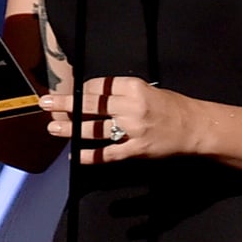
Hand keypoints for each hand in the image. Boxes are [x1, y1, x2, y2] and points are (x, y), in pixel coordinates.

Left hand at [41, 77, 197, 163]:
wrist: (195, 127)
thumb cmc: (171, 107)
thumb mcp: (147, 90)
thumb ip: (121, 94)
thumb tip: (91, 98)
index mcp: (134, 87)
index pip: (98, 86)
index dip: (81, 90)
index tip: (72, 93)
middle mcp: (131, 106)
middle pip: (91, 104)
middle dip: (65, 103)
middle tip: (46, 102)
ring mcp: (133, 130)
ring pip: (95, 129)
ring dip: (71, 129)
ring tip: (54, 127)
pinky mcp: (137, 149)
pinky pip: (108, 153)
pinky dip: (90, 155)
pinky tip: (75, 156)